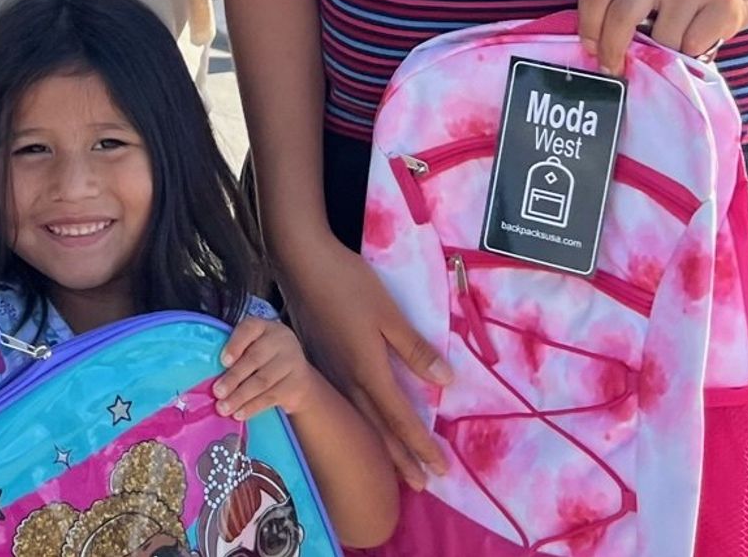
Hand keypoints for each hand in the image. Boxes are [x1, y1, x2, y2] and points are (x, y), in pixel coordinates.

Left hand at [212, 315, 324, 420]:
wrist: (297, 378)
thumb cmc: (264, 360)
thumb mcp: (252, 348)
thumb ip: (236, 356)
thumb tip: (212, 377)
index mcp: (263, 327)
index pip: (249, 329)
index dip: (235, 344)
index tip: (223, 361)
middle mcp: (280, 340)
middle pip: (254, 359)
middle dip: (233, 378)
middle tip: (217, 392)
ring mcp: (291, 361)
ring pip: (262, 381)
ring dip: (240, 396)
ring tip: (224, 407)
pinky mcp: (297, 383)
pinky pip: (271, 396)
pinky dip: (253, 407)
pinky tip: (240, 413)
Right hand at [281, 233, 450, 489]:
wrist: (300, 262)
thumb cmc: (349, 283)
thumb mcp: (389, 313)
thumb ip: (414, 348)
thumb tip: (446, 381)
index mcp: (367, 370)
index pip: (400, 418)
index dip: (421, 446)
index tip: (440, 470)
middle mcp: (347, 379)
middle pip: (378, 429)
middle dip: (402, 458)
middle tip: (421, 485)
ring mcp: (328, 372)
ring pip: (358, 420)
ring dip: (380, 445)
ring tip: (396, 467)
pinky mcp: (317, 361)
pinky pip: (343, 404)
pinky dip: (359, 424)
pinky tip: (361, 425)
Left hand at [577, 0, 747, 74]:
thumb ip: (614, 11)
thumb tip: (595, 54)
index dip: (588, 28)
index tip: (592, 51)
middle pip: (621, 15)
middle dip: (613, 50)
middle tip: (613, 69)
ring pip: (662, 38)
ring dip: (662, 54)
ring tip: (671, 44)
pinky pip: (691, 45)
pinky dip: (689, 54)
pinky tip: (695, 40)